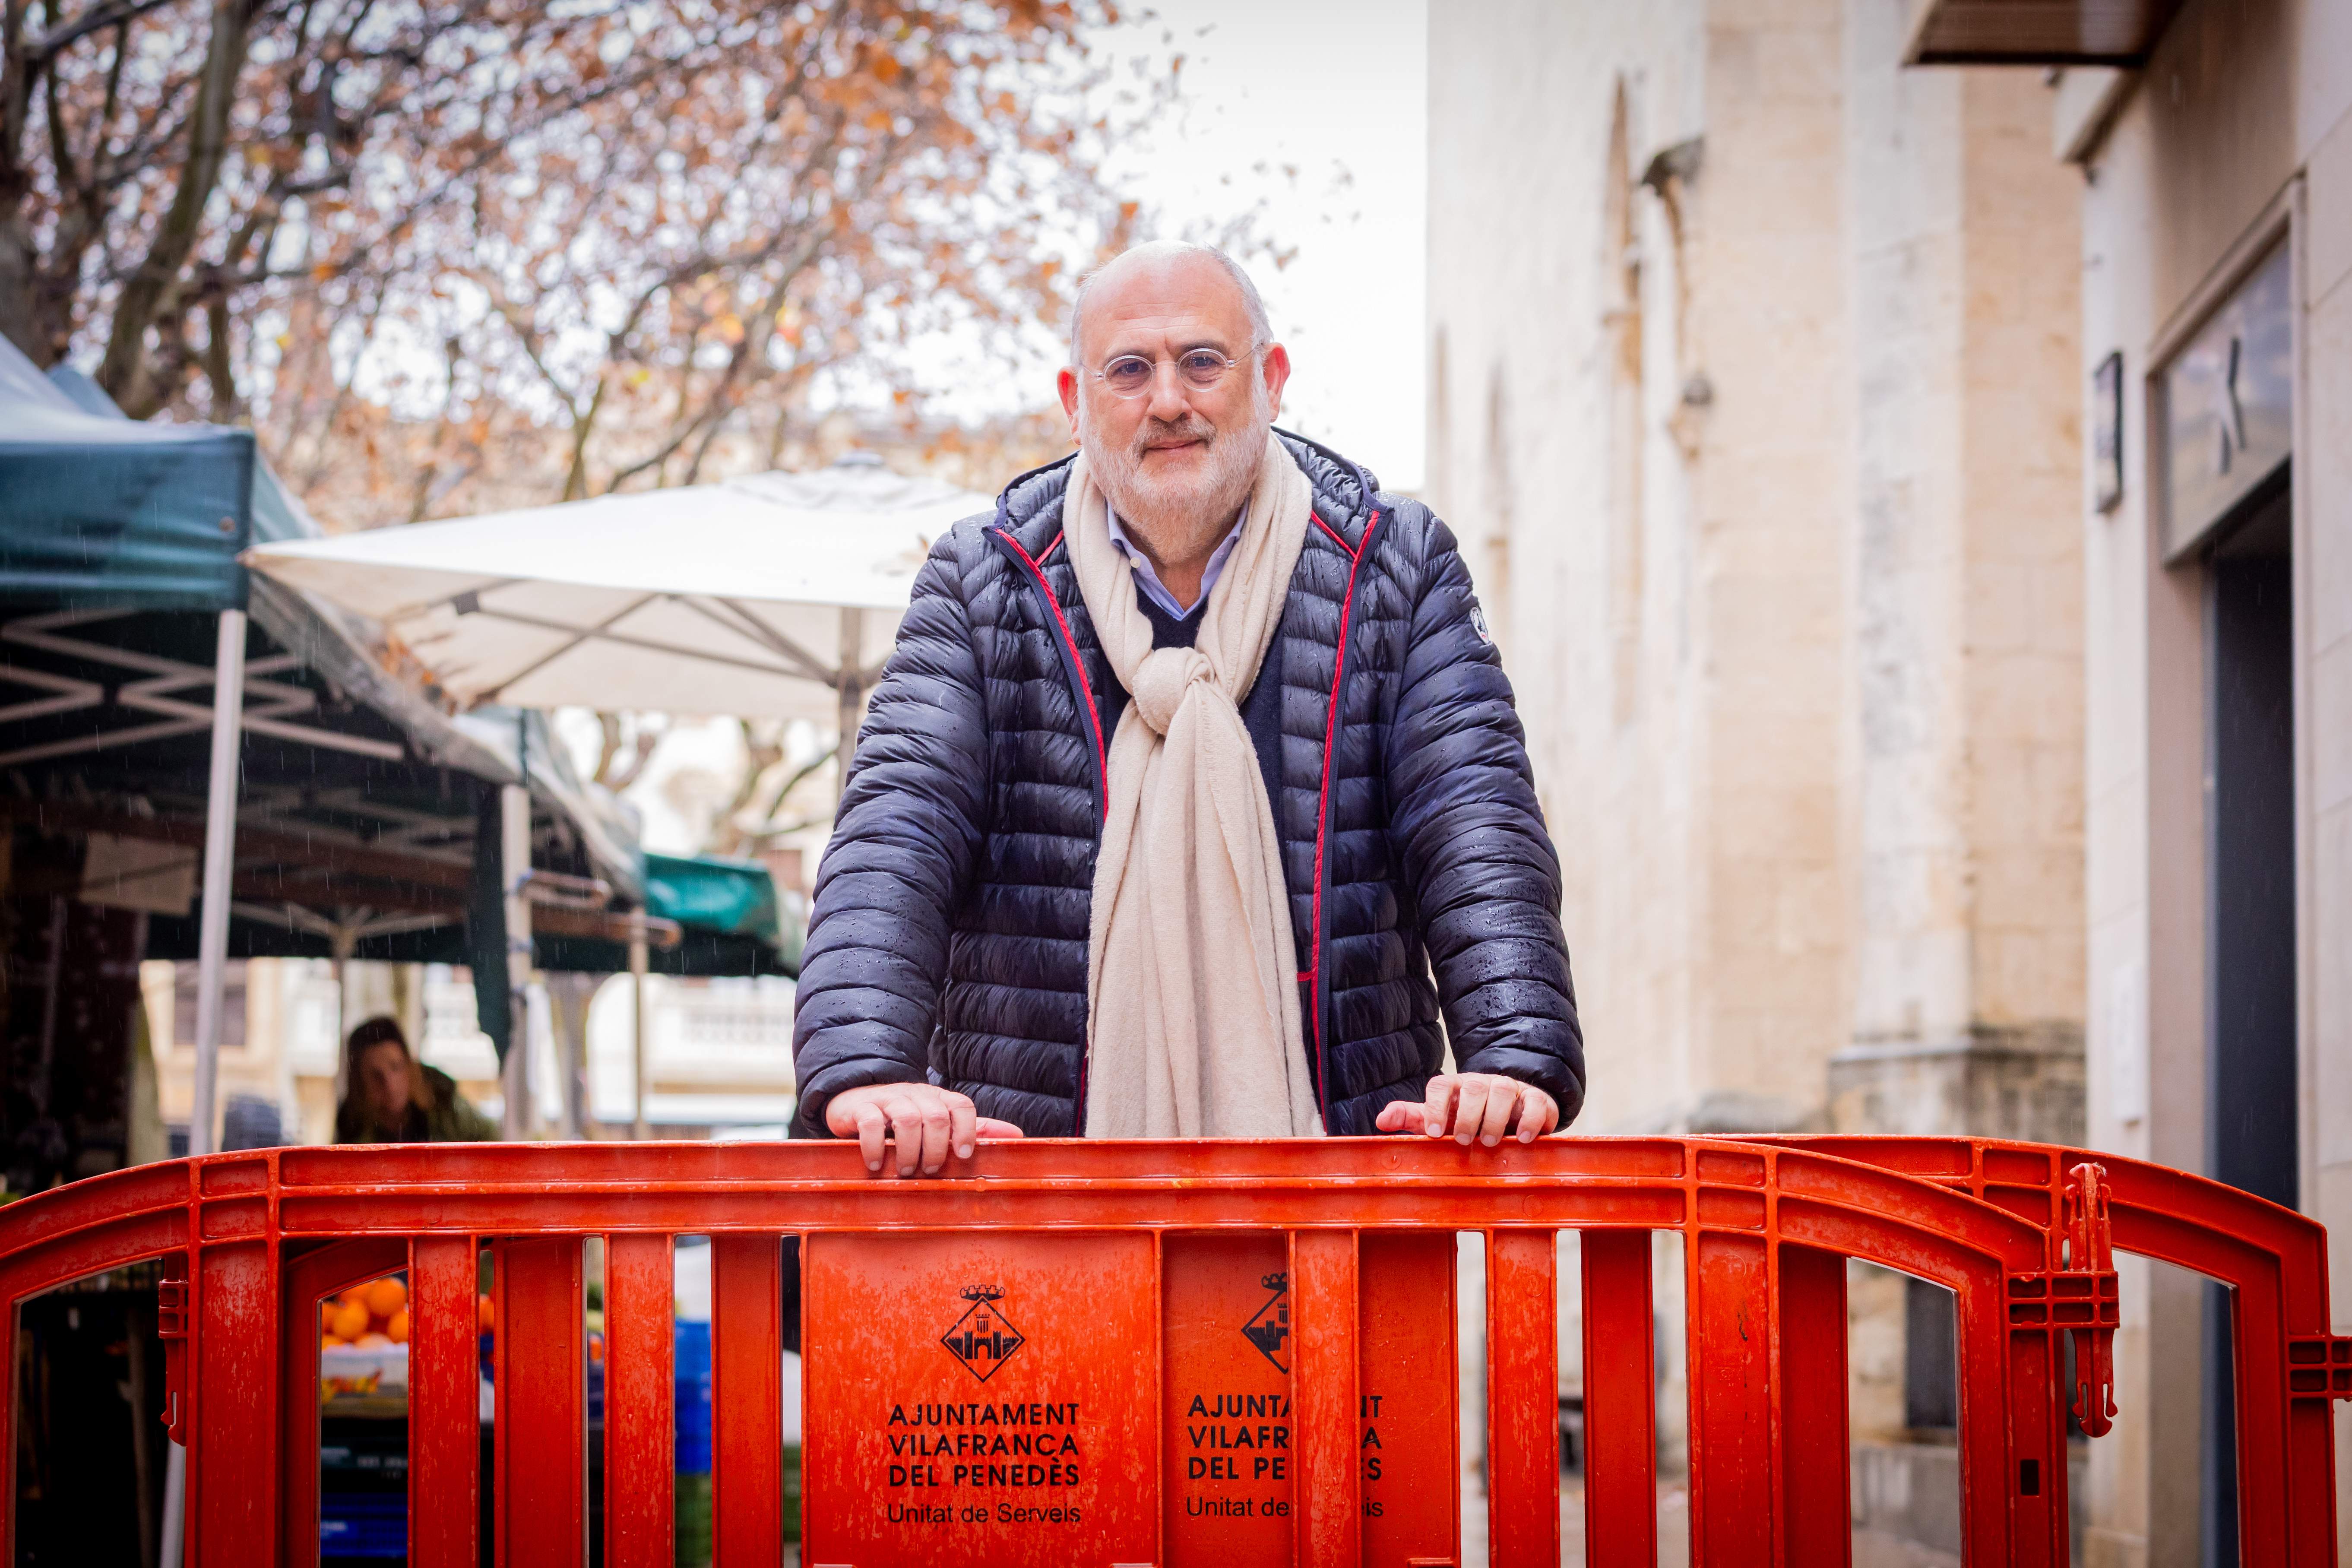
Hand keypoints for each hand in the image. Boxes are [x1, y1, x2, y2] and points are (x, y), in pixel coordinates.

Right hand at [823, 1082, 1024, 1175]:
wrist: (854, 1101)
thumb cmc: (902, 1120)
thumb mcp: (939, 1123)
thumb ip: (975, 1130)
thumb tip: (1019, 1136)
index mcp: (938, 1099)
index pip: (962, 1106)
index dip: (967, 1130)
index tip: (963, 1156)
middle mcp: (916, 1095)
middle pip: (936, 1116)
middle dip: (936, 1148)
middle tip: (930, 1171)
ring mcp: (888, 1099)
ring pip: (907, 1118)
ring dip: (909, 1150)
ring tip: (905, 1171)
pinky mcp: (861, 1107)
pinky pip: (871, 1122)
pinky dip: (875, 1146)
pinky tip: (876, 1164)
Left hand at [1374, 1073, 1558, 1146]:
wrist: (1510, 1114)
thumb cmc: (1468, 1119)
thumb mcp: (1440, 1119)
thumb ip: (1411, 1118)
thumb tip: (1380, 1120)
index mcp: (1454, 1088)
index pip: (1440, 1086)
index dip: (1435, 1108)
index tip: (1434, 1134)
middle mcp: (1481, 1084)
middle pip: (1474, 1086)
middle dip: (1468, 1114)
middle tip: (1464, 1140)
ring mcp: (1510, 1088)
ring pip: (1503, 1089)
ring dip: (1496, 1116)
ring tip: (1490, 1142)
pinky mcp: (1536, 1099)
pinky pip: (1536, 1102)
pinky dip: (1531, 1120)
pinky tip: (1524, 1139)